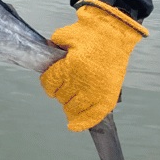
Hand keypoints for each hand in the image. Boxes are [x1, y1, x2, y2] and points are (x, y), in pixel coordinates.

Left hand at [39, 0, 147, 130]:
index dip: (47, 83)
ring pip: (73, 108)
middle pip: (60, 97)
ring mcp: (97, 90)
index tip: (50, 83)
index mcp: (71, 66)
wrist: (115, 33)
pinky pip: (94, 116)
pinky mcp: (108, 96)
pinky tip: (73, 125)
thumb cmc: (90, 34)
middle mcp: (84, 81)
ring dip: (69, 105)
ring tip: (71, 98)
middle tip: (64, 87)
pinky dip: (83, 122)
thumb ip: (52, 48)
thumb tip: (44, 54)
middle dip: (59, 92)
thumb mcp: (64, 37)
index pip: (49, 84)